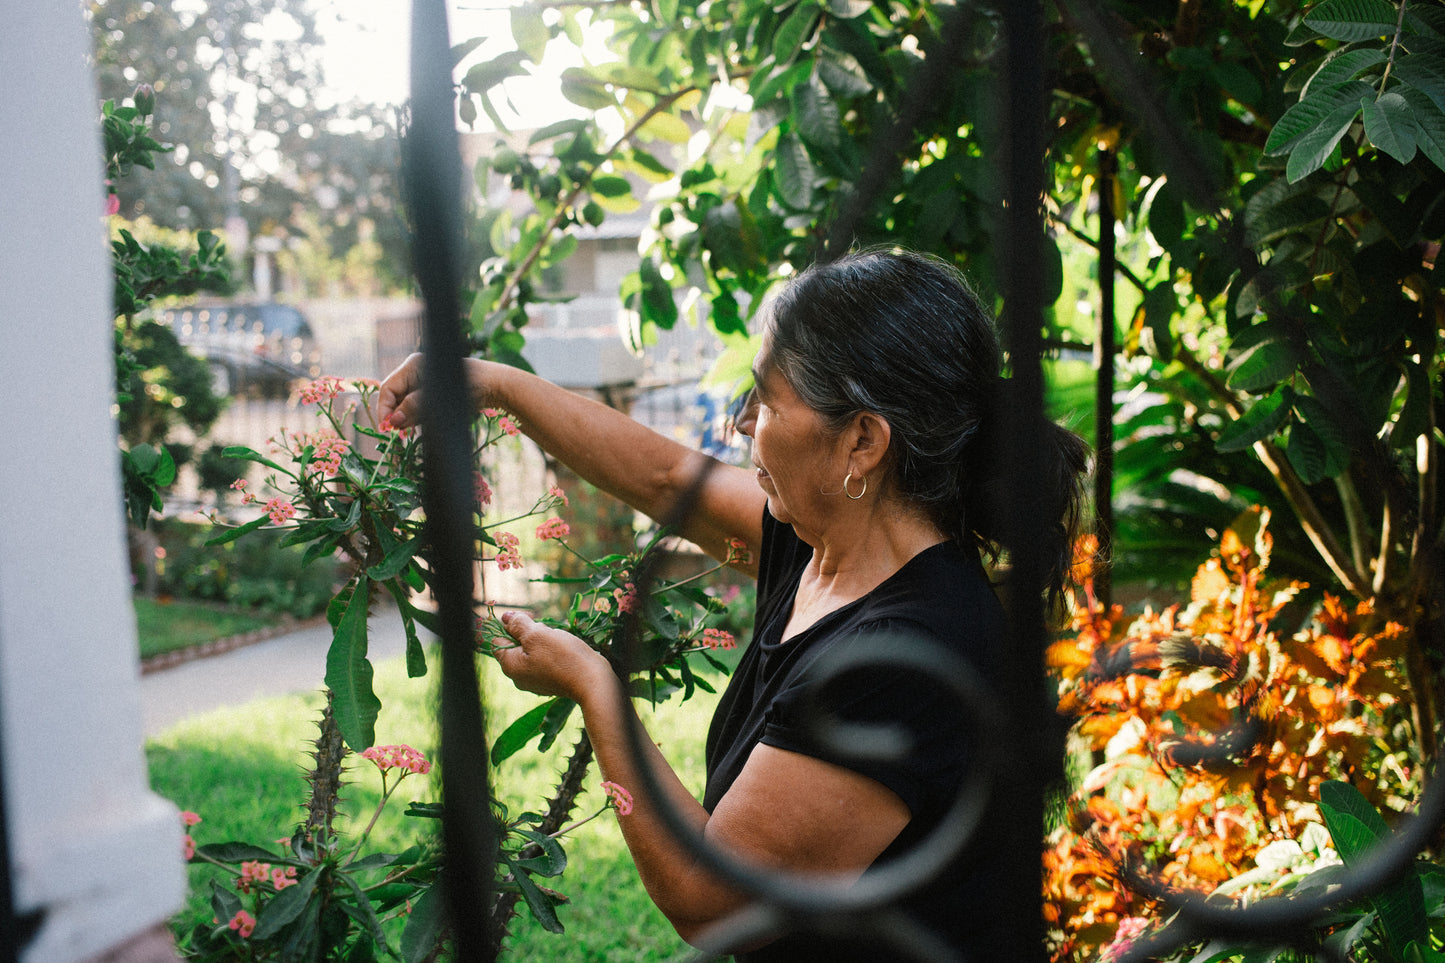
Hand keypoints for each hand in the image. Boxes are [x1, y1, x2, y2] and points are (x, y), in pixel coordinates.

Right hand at [376, 354, 496, 430]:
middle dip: (394, 416)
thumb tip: (394, 421)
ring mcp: (420, 383)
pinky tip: (417, 428)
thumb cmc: (469, 385)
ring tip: (408, 433)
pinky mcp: (428, 394)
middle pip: (393, 397)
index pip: (388, 388)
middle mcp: (413, 372)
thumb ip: (414, 408)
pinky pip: (413, 407)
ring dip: (404, 419)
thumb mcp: (438, 399)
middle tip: (397, 435)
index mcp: (412, 366)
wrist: (493, 386)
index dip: (384, 409)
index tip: (386, 429)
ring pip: (403, 405)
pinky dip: (413, 419)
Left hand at [493, 611, 613, 701]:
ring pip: (531, 651)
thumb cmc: (563, 656)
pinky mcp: (550, 681)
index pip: (497, 639)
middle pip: (515, 645)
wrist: (593, 681)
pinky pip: (544, 660)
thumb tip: (505, 617)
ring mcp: (534, 681)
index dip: (510, 625)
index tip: (529, 620)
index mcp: (510, 666)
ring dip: (543, 640)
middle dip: (529, 633)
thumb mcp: (537, 634)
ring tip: (557, 640)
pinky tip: (564, 650)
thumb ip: (518, 624)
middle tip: (546, 631)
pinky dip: (551, 651)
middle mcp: (518, 676)